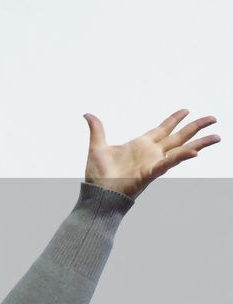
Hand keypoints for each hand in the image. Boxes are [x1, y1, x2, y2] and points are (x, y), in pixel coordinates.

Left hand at [83, 109, 220, 199]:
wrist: (96, 194)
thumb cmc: (98, 175)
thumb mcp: (97, 147)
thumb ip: (97, 130)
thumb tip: (88, 115)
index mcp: (141, 145)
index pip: (163, 129)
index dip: (174, 119)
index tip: (187, 110)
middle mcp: (151, 153)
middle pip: (179, 137)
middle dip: (196, 127)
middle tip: (213, 118)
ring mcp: (153, 163)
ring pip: (181, 150)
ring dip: (199, 143)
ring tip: (216, 136)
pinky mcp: (150, 173)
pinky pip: (168, 163)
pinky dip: (181, 157)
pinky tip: (195, 151)